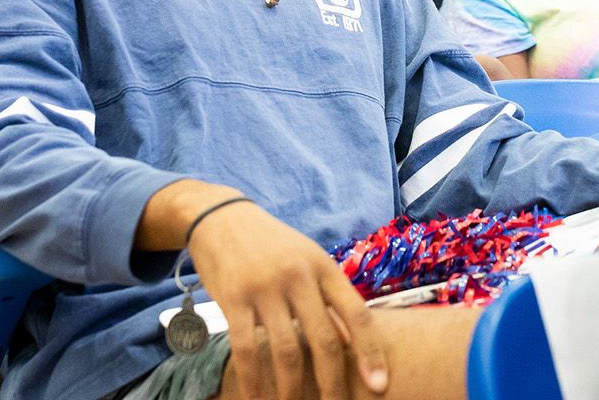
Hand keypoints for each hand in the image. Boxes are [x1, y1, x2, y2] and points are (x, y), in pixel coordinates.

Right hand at [186, 201, 387, 399]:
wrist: (220, 216)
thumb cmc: (272, 244)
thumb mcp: (308, 260)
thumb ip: (328, 299)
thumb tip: (349, 342)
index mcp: (324, 267)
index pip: (357, 314)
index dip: (371, 352)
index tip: (378, 385)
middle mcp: (299, 276)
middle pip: (324, 339)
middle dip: (332, 382)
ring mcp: (266, 287)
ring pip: (287, 350)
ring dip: (292, 388)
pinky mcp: (234, 298)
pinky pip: (245, 348)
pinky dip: (254, 380)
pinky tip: (257, 399)